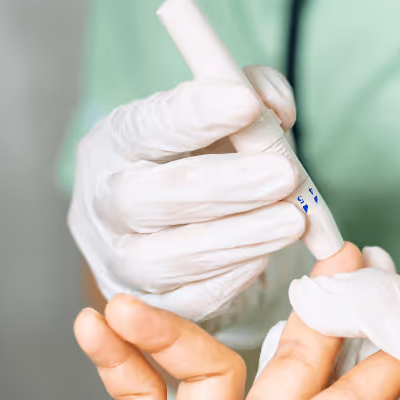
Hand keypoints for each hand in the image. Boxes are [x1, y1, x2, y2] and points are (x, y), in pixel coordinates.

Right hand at [0, 244, 399, 399]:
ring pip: (210, 368)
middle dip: (309, 312)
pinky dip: (120, 355)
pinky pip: (143, 384)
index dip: (377, 344)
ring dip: (164, 334)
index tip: (391, 286)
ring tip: (123, 306)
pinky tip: (94, 327)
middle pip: (294, 372)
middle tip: (336, 253)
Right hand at [68, 66, 304, 321]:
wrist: (172, 230)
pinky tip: (263, 259)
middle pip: (152, 197)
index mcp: (115, 143)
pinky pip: (187, 301)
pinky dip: (227, 281)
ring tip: (294, 221)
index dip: (196, 114)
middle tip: (284, 175)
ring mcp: (119, 259)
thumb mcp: (222, 117)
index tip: (244, 103)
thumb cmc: (201, 161)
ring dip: (239, 237)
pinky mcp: (148, 305)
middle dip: (225, 186)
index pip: (148, 126)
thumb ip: (252, 95)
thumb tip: (275, 106)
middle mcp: (105, 202)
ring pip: (169, 256)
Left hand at [290, 267, 399, 399]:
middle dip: (324, 341)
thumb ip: (372, 308)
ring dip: (363, 330)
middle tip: (317, 292)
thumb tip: (311, 289)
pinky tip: (392, 298)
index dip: (286, 374)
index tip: (280, 321)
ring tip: (354, 276)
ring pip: (370, 397)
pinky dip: (396, 346)